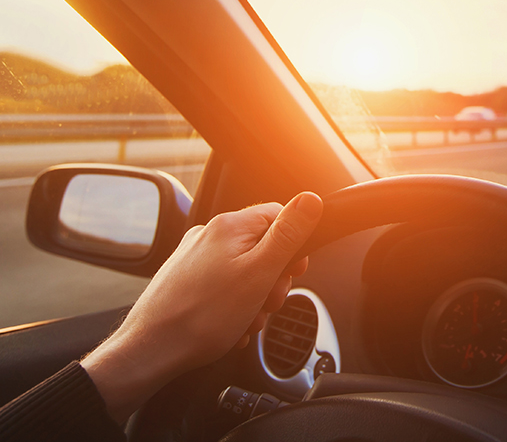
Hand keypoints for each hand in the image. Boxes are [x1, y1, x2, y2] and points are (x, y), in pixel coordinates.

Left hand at [81, 192, 322, 422]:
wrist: (151, 350)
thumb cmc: (203, 316)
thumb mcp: (260, 273)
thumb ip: (288, 235)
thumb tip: (310, 200)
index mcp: (230, 226)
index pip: (279, 216)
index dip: (293, 246)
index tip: (294, 272)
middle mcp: (209, 234)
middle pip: (262, 246)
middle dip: (272, 279)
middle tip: (267, 303)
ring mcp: (194, 257)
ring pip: (244, 270)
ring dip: (254, 297)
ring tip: (245, 320)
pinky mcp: (185, 278)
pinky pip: (223, 286)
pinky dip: (234, 305)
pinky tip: (230, 325)